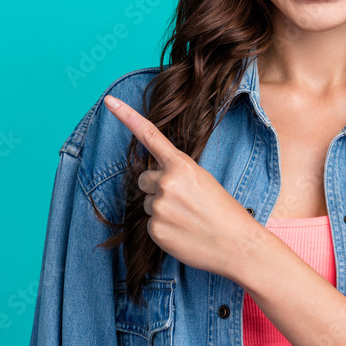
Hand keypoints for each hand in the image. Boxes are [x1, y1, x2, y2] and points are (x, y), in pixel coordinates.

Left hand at [102, 94, 269, 281]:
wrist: (237, 244)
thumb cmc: (223, 211)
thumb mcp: (203, 181)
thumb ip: (176, 174)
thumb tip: (154, 182)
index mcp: (181, 165)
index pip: (150, 136)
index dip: (126, 116)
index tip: (108, 101)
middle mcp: (167, 182)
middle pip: (144, 180)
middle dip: (157, 188)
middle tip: (185, 202)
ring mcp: (159, 207)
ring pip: (148, 203)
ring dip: (162, 210)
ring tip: (188, 220)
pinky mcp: (156, 230)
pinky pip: (151, 225)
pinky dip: (164, 229)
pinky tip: (184, 233)